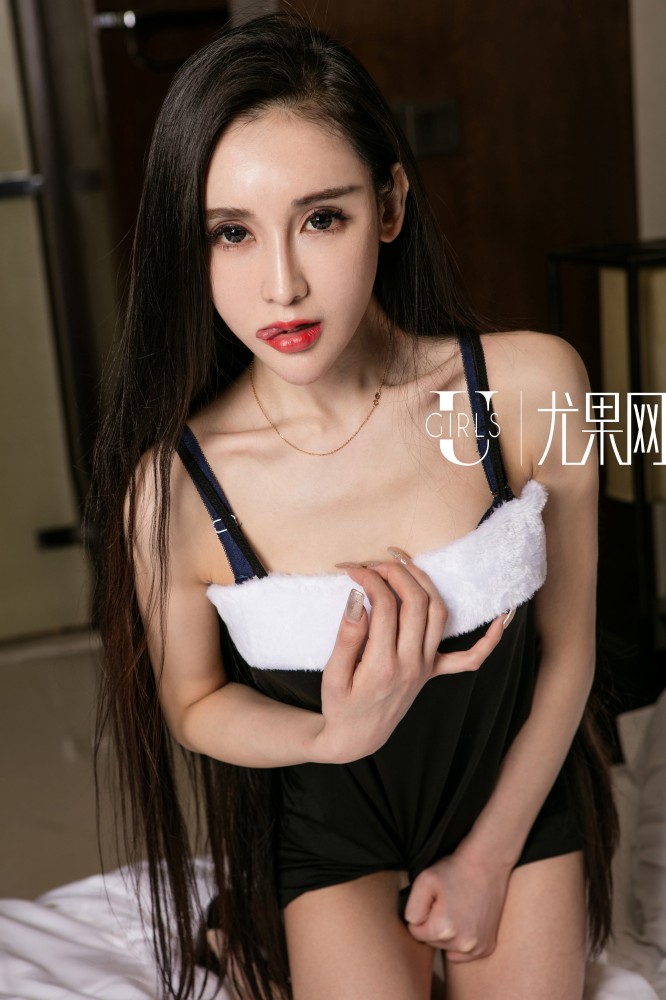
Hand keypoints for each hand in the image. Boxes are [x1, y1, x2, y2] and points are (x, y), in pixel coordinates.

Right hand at [314, 557, 505, 763]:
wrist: (355, 739)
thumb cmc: (341, 706)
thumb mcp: (333, 676)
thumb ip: (347, 637)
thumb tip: (358, 598)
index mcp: (383, 666)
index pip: (384, 607)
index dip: (369, 580)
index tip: (352, 570)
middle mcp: (412, 665)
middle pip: (416, 603)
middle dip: (396, 573)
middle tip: (374, 563)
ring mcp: (427, 668)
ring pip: (438, 613)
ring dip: (425, 582)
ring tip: (403, 565)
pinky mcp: (433, 672)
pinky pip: (470, 659)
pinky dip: (489, 640)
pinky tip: (502, 620)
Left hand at [404, 850, 512, 961]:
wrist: (487, 864)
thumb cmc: (455, 869)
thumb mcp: (424, 880)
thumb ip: (411, 908)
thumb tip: (413, 925)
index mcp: (443, 930)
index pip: (416, 932)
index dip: (422, 913)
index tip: (434, 899)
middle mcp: (463, 944)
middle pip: (432, 942)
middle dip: (434, 924)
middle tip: (446, 902)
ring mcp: (477, 947)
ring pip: (447, 948)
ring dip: (448, 934)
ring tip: (456, 909)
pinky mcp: (487, 947)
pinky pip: (464, 953)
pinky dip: (462, 940)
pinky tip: (466, 920)